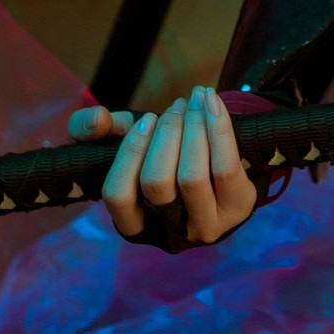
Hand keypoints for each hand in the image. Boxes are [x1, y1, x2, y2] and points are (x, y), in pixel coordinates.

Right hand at [72, 88, 257, 247]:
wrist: (224, 159)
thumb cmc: (167, 153)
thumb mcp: (129, 139)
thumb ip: (94, 128)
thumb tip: (96, 119)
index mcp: (137, 225)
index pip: (118, 196)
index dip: (129, 153)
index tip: (146, 119)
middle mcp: (171, 234)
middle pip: (157, 183)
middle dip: (166, 134)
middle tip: (177, 105)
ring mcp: (207, 226)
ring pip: (191, 176)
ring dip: (192, 128)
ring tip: (196, 100)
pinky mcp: (239, 208)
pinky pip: (225, 167)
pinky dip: (217, 128)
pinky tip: (212, 103)